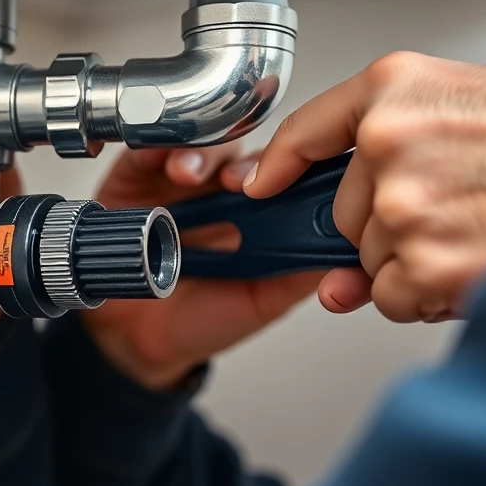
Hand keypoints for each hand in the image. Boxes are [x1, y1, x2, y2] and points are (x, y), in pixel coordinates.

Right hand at [84, 144, 328, 391]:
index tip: (288, 182)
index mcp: (266, 215)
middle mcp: (229, 191)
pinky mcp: (141, 176)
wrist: (141, 338)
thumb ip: (300, 272)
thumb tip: (345, 246)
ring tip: (186, 176)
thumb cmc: (206, 318)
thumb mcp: (264, 301)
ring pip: (204, 146)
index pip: (291, 172)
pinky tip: (158, 161)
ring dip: (200, 156)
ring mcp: (187, 181)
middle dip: (244, 162)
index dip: (292, 169)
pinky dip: (156, 150)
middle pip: (246, 151)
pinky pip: (150, 151)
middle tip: (234, 181)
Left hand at [245, 52, 485, 322]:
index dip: (284, 161)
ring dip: (417, 266)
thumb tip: (334, 272)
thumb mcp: (469, 106)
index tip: (264, 183)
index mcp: (399, 88)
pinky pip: (397, 297)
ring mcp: (407, 205)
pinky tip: (481, 257)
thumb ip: (390, 166)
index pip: (312, 127)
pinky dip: (432, 295)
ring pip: (373, 263)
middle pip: (347, 216)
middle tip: (461, 209)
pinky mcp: (428, 261)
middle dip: (390, 230)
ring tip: (482, 229)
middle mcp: (393, 142)